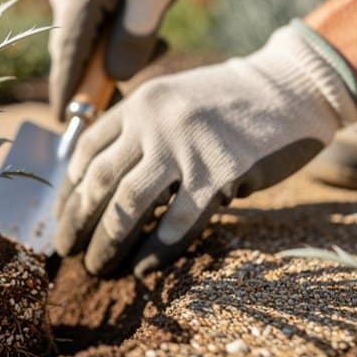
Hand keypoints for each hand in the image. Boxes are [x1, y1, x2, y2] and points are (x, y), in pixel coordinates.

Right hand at [46, 0, 194, 120]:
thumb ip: (133, 39)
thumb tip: (115, 76)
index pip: (66, 55)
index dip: (65, 90)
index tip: (63, 120)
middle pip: (73, 51)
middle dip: (96, 74)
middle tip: (125, 91)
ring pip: (83, 39)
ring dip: (110, 52)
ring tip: (154, 41)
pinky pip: (89, 25)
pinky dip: (110, 36)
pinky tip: (142, 27)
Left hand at [55, 21, 356, 276]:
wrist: (292, 89)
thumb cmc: (230, 102)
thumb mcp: (173, 99)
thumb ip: (139, 131)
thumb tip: (100, 183)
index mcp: (141, 104)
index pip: (88, 149)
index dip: (71, 188)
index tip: (64, 214)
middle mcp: (156, 123)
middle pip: (100, 182)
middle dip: (78, 221)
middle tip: (67, 249)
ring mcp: (187, 149)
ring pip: (129, 205)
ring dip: (107, 242)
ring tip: (97, 266)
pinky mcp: (221, 176)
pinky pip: (177, 223)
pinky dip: (155, 250)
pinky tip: (142, 267)